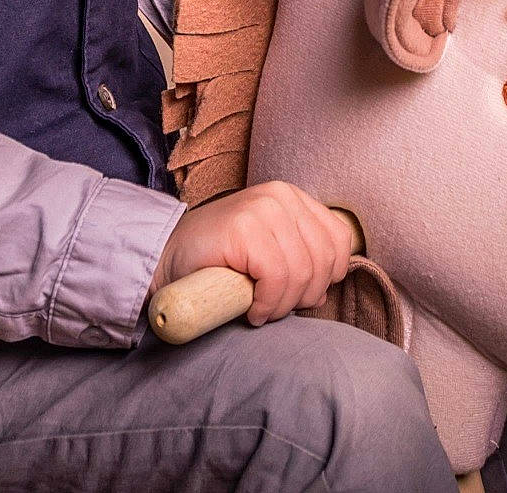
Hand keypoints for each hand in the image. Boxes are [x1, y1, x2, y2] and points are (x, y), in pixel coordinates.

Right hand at [149, 181, 354, 325]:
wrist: (167, 258)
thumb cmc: (219, 260)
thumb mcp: (270, 251)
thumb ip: (301, 260)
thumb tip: (327, 290)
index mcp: (293, 197)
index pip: (339, 241)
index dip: (328, 276)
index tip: (301, 294)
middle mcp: (282, 196)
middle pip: (323, 260)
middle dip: (304, 296)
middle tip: (277, 307)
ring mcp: (263, 208)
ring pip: (301, 272)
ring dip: (283, 305)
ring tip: (262, 310)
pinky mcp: (245, 228)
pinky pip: (276, 278)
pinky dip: (267, 303)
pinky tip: (253, 309)